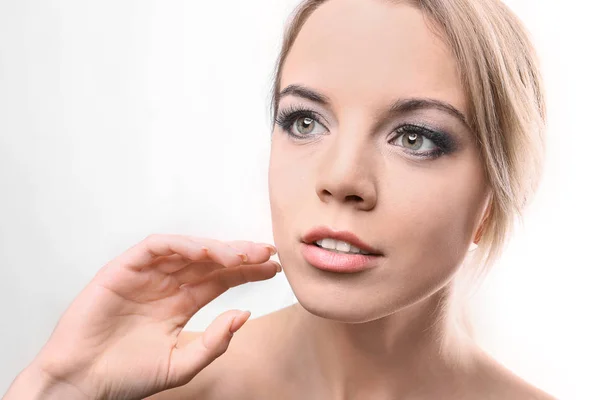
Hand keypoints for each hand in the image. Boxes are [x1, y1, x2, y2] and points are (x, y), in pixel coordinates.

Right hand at [29, 234, 279, 399]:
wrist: (82, 383)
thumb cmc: (127, 376)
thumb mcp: (181, 364)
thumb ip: (214, 342)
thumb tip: (244, 316)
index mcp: (180, 303)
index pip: (220, 280)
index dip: (246, 272)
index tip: (273, 268)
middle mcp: (167, 285)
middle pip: (210, 262)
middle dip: (239, 255)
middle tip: (267, 253)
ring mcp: (146, 275)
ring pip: (187, 250)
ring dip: (216, 248)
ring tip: (242, 254)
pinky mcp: (124, 268)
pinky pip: (156, 247)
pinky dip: (181, 245)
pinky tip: (206, 252)